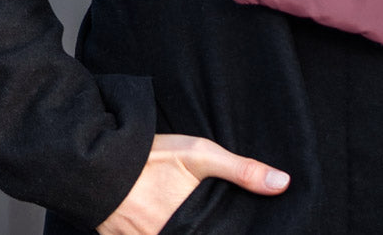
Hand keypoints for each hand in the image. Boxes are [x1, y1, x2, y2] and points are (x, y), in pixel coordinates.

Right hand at [97, 133, 289, 234]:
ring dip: (179, 230)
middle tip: (198, 215)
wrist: (99, 161)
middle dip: (201, 229)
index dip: (223, 232)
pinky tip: (161, 220)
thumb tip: (283, 183)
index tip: (223, 225)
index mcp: (190, 226)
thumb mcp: (201, 155)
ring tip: (182, 215)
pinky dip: (157, 233)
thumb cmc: (152, 156)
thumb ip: (242, 171)